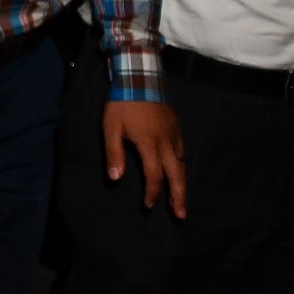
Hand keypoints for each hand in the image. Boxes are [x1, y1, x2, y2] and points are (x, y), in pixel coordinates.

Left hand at [103, 98, 187, 217]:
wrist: (140, 78)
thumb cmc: (122, 104)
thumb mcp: (111, 128)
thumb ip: (114, 154)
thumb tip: (116, 179)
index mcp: (150, 144)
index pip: (154, 176)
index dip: (152, 193)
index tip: (148, 206)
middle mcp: (166, 142)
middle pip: (177, 175)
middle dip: (179, 197)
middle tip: (181, 216)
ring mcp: (174, 134)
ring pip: (182, 164)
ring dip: (182, 184)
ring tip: (181, 200)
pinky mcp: (177, 127)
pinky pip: (182, 152)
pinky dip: (181, 166)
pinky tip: (178, 171)